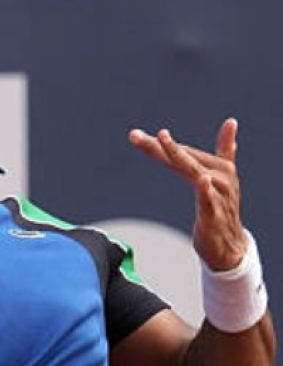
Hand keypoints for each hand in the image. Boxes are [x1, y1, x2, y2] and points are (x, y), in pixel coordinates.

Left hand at [129, 118, 246, 269]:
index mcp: (216, 166)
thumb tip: (232, 121)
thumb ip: (222, 149)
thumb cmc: (220, 207)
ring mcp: (219, 193)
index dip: (157, 144)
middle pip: (183, 157)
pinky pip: (209, 199)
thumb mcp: (216, 178)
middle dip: (160, 146)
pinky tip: (202, 180)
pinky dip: (206, 190)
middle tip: (137, 135)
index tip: (133, 136)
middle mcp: (218, 175)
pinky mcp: (216, 213)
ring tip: (163, 139)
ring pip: (193, 171)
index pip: (182, 152)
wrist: (229, 244)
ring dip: (178, 155)